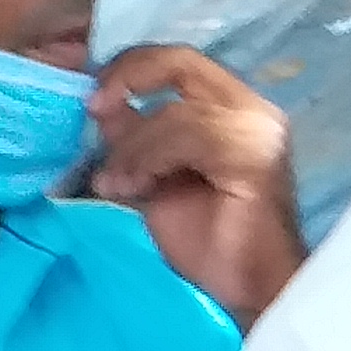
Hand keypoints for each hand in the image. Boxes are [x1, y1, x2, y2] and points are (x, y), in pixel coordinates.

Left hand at [86, 43, 303, 324]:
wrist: (249, 291)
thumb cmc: (209, 241)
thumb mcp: (154, 175)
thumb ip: (135, 137)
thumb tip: (98, 105)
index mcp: (235, 108)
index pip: (178, 59)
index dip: (129, 67)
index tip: (91, 98)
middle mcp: (255, 110)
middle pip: (180, 61)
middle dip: (126, 79)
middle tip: (91, 111)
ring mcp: (259, 132)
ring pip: (173, 111)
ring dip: (132, 147)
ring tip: (117, 184)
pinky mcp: (256, 158)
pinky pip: (187, 138)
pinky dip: (149, 161)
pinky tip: (135, 189)